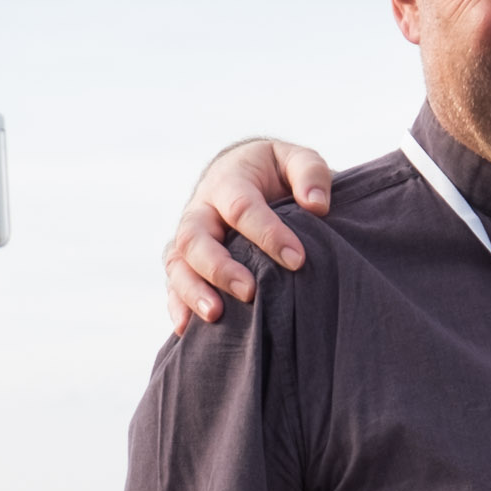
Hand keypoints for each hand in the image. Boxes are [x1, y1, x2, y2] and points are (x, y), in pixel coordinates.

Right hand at [164, 138, 333, 334]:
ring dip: (193, 291)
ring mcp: (190, 236)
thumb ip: (311, 173)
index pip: (242, 207)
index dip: (268, 234)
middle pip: (195, 237)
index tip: (298, 260)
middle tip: (250, 292)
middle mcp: (202, 209)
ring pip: (177, 262)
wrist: (246, 176)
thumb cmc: (276, 173)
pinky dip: (177, 305)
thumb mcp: (296, 160)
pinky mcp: (186, 261)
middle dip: (220, 267)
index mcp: (229, 181)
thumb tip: (317, 206)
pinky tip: (187, 330)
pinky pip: (173, 283)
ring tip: (216, 315)